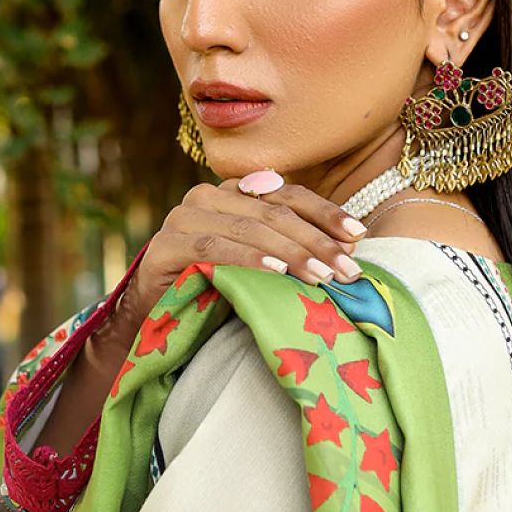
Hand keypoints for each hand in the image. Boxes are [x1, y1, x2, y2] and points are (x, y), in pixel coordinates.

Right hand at [126, 174, 366, 319]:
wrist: (153, 318)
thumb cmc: (213, 290)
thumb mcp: (258, 265)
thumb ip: (291, 247)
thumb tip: (349, 247)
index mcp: (233, 193)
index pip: (287, 195)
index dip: (324, 213)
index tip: (358, 236)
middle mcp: (207, 197)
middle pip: (272, 212)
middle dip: (315, 242)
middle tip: (347, 270)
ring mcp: (183, 218)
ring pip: (248, 228)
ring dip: (289, 252)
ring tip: (321, 275)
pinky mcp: (165, 246)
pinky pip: (213, 248)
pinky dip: (248, 258)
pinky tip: (276, 271)